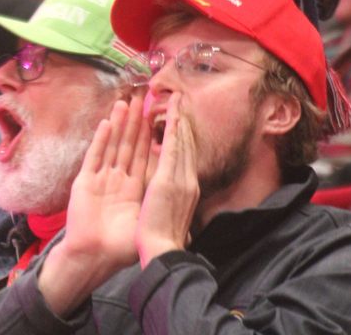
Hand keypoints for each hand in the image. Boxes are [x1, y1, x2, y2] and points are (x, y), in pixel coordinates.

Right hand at [39, 97, 149, 315]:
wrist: (95, 257)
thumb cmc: (121, 246)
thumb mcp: (145, 220)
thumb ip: (156, 204)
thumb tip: (180, 196)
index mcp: (133, 188)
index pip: (144, 154)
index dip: (149, 134)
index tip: (154, 114)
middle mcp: (117, 180)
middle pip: (128, 144)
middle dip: (135, 121)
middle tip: (140, 97)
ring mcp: (100, 179)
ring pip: (112, 145)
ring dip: (119, 124)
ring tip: (124, 102)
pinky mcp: (85, 182)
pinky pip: (95, 156)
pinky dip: (101, 140)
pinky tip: (107, 123)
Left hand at [135, 93, 198, 267]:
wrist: (163, 251)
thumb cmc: (163, 238)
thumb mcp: (173, 214)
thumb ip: (175, 198)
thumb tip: (175, 193)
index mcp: (187, 188)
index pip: (186, 156)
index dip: (184, 135)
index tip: (181, 118)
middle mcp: (187, 180)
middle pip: (186, 144)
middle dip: (184, 121)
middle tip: (181, 99)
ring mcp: (180, 179)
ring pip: (180, 143)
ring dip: (179, 119)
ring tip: (177, 100)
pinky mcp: (168, 181)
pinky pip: (170, 150)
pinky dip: (171, 132)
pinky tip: (171, 116)